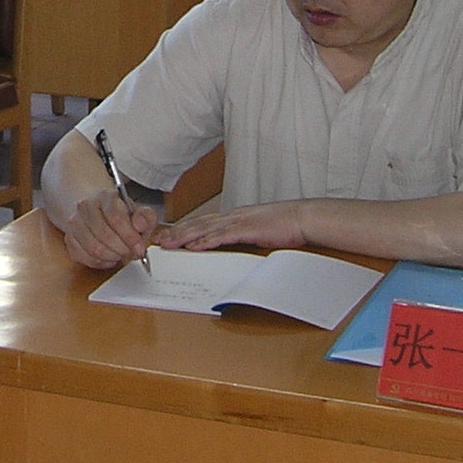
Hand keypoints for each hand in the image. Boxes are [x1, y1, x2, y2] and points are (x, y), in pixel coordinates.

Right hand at [57, 190, 161, 270]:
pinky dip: (101, 263)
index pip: (116, 217)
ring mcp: (75, 223)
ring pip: (94, 249)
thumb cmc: (118, 213)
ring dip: (112, 257)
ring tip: (121, 254)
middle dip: (123, 249)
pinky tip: (109, 257)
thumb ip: (145, 217)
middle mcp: (86, 207)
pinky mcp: (69, 239)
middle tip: (132, 253)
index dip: (130, 237)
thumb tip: (140, 225)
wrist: (94, 210)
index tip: (139, 248)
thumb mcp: (137, 211)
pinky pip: (85, 258)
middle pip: (105, 235)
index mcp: (105, 197)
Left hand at [154, 201, 304, 251]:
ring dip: (185, 236)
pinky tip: (194, 246)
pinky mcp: (247, 229)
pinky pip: (222, 236)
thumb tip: (228, 243)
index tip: (169, 236)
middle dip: (177, 233)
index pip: (203, 222)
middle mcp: (232, 216)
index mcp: (234, 217)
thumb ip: (241, 235)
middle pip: (198, 224)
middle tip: (159, 241)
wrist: (302, 217)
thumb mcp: (257, 230)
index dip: (184, 228)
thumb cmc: (284, 226)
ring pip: (205, 229)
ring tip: (169, 244)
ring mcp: (239, 222)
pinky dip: (206, 241)